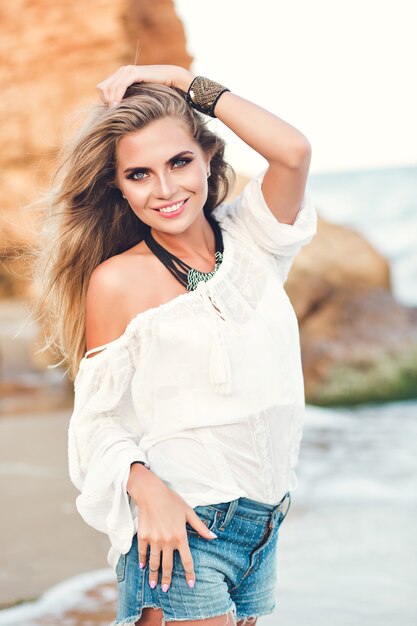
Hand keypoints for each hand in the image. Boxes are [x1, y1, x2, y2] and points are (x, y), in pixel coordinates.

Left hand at [96, 64, 194, 106]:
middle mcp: (122, 70)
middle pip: (102, 87)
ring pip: (110, 87)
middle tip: (112, 112)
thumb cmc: (158, 89)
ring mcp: (128, 70)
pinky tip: (118, 105)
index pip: (102, 87)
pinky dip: (118, 96)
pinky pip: (121, 85)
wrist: (171, 78)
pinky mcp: (134, 73)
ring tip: (115, 111)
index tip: (111, 110)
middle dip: (105, 101)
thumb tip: (119, 109)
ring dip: (111, 100)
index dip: (103, 99)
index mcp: (121, 74)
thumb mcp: (139, 94)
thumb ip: (129, 97)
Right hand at [128, 464, 216, 591]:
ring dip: (154, 575)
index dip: (189, 574)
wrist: (151, 493)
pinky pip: (143, 552)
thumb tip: (213, 537)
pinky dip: (143, 560)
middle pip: (168, 566)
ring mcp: (154, 540)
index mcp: (181, 536)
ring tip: (153, 584)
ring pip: (154, 562)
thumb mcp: (188, 512)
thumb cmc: (172, 500)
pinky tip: (143, 567)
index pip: (187, 560)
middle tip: (166, 590)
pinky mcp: (143, 536)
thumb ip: (200, 527)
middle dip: (167, 580)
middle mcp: (167, 541)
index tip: (190, 584)